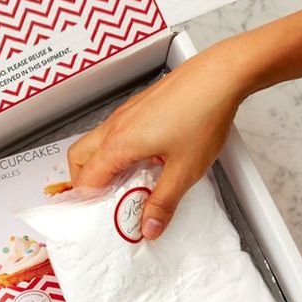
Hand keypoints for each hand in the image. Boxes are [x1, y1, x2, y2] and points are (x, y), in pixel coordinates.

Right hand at [68, 40, 249, 239]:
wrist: (222, 74)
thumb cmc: (203, 114)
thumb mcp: (184, 170)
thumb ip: (163, 202)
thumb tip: (149, 227)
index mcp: (119, 144)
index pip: (86, 180)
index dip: (88, 203)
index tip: (98, 219)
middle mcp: (116, 126)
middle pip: (79, 158)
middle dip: (84, 183)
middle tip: (102, 202)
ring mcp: (126, 113)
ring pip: (95, 143)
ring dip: (101, 165)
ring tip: (124, 184)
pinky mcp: (139, 107)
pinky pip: (114, 132)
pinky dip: (116, 151)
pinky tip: (142, 160)